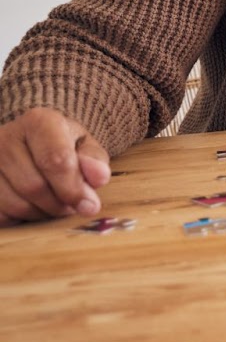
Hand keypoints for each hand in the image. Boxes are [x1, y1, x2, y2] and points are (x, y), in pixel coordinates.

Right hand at [0, 108, 111, 226]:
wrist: (28, 142)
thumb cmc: (61, 144)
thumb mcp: (83, 145)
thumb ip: (94, 160)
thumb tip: (100, 177)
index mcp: (38, 122)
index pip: (55, 160)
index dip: (73, 188)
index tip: (89, 206)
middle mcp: (5, 138)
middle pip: (34, 186)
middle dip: (59, 204)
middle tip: (72, 206)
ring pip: (16, 204)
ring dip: (41, 214)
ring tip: (55, 204)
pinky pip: (1, 214)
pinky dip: (21, 219)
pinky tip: (33, 206)